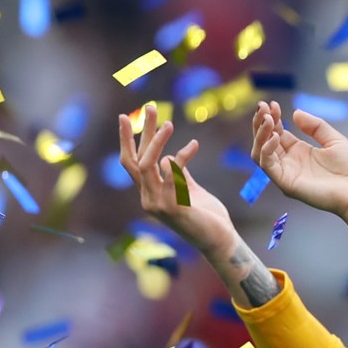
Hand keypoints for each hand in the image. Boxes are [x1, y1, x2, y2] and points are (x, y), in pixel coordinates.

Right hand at [118, 110, 236, 258]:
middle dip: (140, 132)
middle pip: (135, 160)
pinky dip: (180, 158)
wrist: (221, 240)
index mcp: (150, 193)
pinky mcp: (173, 207)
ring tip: (169, 123)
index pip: (132, 161)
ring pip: (148, 165)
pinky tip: (193, 145)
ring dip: (157, 142)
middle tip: (150, 107)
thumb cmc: (207, 216)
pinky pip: (173, 175)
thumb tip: (169, 157)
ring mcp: (158, 204)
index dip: (128, 139)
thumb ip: (179, 174)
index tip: (127, 116)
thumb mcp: (190, 189)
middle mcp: (148, 198)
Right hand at [249, 101, 347, 217]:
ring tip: (268, 120)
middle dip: (261, 123)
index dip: (272, 118)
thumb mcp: (334, 139)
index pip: (277, 132)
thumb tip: (295, 112)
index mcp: (299, 151)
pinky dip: (266, 149)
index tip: (272, 104)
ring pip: (260, 152)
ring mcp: (286, 173)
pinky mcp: (286, 183)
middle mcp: (289, 162)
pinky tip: (276, 136)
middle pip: (264, 141)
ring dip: (260, 134)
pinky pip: (267, 165)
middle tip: (263, 107)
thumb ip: (315, 126)